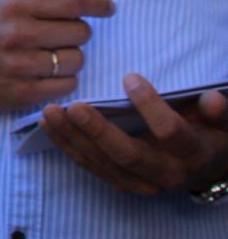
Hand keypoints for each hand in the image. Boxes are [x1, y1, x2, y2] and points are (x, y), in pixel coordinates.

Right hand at [0, 0, 113, 111]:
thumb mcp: (17, 3)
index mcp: (17, 6)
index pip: (72, 2)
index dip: (98, 4)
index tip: (108, 7)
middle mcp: (17, 34)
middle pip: (80, 33)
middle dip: (78, 33)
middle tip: (62, 35)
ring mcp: (19, 66)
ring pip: (76, 61)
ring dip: (71, 58)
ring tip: (53, 55)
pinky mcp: (22, 93)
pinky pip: (69, 86)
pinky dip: (64, 80)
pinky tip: (48, 73)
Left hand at [43, 75, 227, 195]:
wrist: (206, 168)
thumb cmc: (211, 132)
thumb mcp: (222, 121)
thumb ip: (219, 110)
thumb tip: (213, 99)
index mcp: (192, 153)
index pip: (171, 133)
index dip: (150, 106)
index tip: (130, 78)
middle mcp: (166, 173)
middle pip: (127, 155)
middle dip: (97, 131)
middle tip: (73, 106)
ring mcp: (142, 182)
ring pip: (103, 163)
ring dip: (73, 138)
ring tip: (50, 112)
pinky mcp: (122, 182)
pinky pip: (92, 167)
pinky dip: (69, 147)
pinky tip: (50, 126)